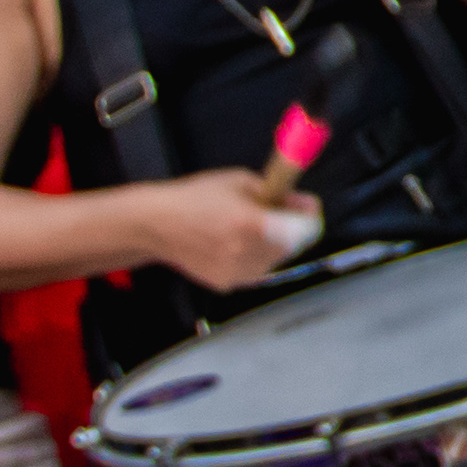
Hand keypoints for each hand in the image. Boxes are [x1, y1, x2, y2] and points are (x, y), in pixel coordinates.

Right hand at [149, 172, 325, 292]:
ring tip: (246, 226)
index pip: (309, 230)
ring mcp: (240, 274)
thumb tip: (301, 204)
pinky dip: (254, 255)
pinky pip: (256, 268)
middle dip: (291, 227)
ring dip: (274, 242)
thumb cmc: (198, 196)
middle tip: (272, 210)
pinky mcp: (228, 285)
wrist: (156, 224)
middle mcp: (251, 255)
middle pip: (296, 245)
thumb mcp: (243, 181)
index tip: (300, 203)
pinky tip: (231, 242)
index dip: (309, 214)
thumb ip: (277, 194)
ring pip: (277, 258)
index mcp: (256, 226)